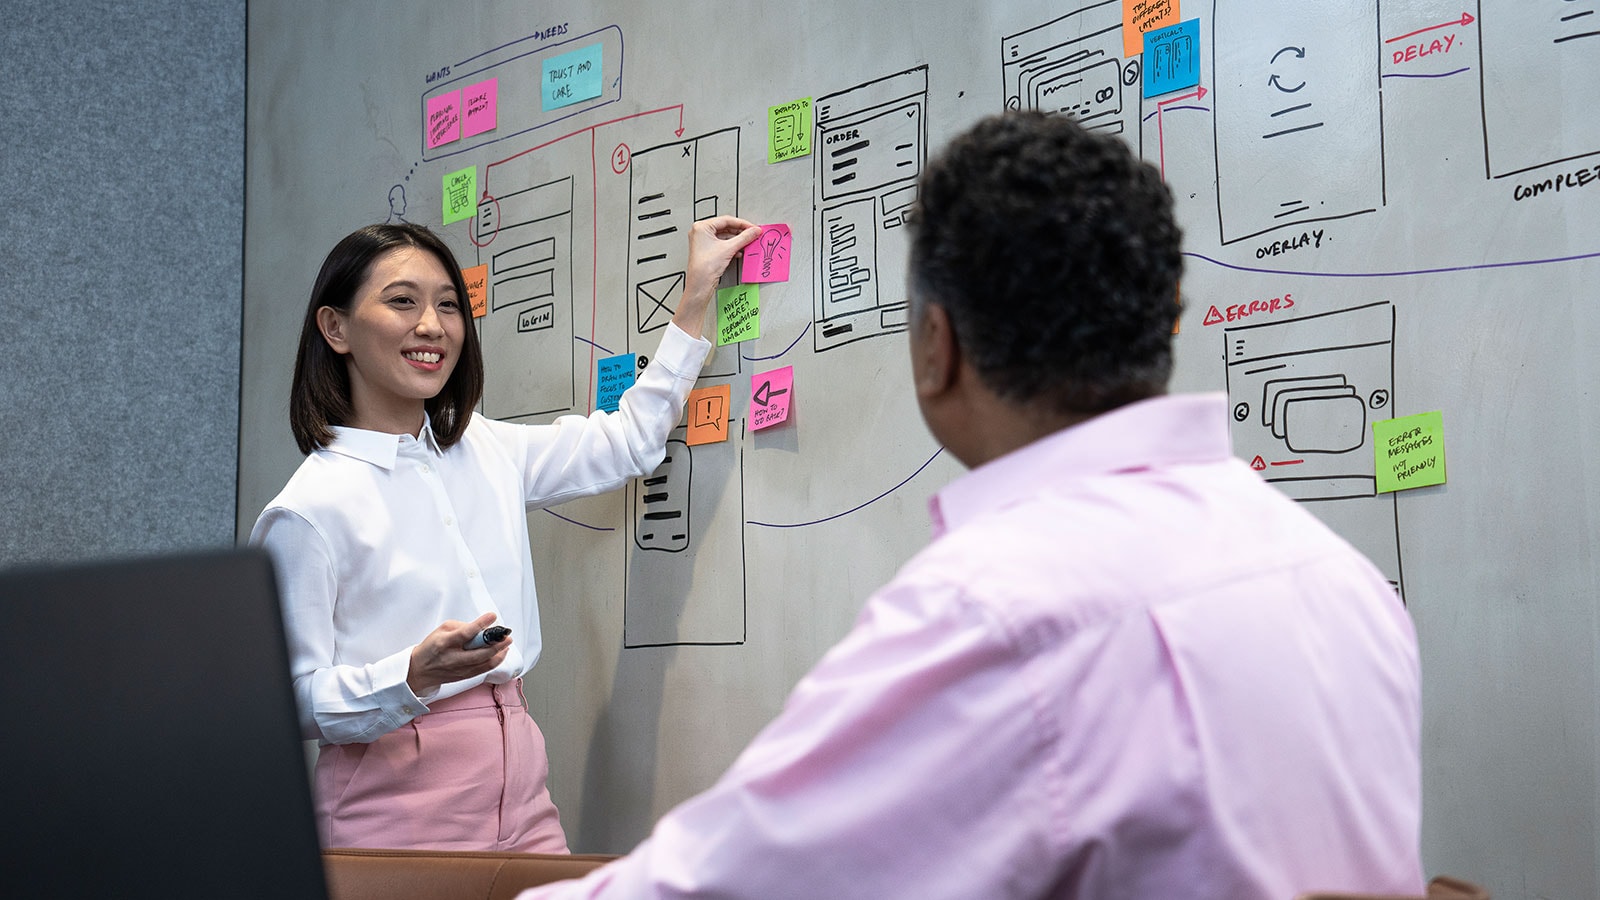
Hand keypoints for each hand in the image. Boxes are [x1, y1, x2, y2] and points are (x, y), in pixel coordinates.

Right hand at [406, 611, 511, 694]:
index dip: (480, 624)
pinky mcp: (466, 676)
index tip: (492, 616)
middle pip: (480, 652)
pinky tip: (501, 652)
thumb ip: (461, 626)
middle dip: (497, 642)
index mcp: (445, 643)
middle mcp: (453, 658)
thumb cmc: (432, 647)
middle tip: (506, 634)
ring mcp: (461, 669)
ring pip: (486, 663)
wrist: (420, 670)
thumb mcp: (441, 630)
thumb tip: (480, 627)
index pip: (465, 633)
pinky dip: (496, 660)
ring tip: (507, 642)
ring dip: (500, 652)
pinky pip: (485, 669)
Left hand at [673, 216, 762, 337]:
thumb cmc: (705, 267)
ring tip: (748, 243)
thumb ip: (744, 237)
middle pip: (725, 228)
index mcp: (701, 227)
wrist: (700, 285)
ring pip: (725, 236)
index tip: (753, 228)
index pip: (726, 220)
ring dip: (737, 240)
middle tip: (752, 234)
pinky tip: (739, 251)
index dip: (742, 224)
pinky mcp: (707, 251)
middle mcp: (700, 232)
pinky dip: (732, 247)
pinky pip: (722, 244)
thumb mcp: (729, 248)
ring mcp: (703, 242)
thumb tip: (754, 231)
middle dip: (740, 232)